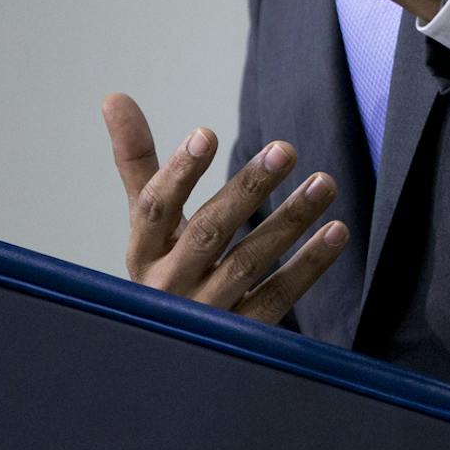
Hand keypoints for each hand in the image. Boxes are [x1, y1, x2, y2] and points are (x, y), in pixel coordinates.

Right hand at [101, 92, 346, 322]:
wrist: (175, 353)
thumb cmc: (164, 267)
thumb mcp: (148, 223)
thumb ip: (137, 161)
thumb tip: (113, 97)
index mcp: (142, 253)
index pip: (153, 209)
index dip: (178, 172)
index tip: (207, 133)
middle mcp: (168, 286)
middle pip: (208, 233)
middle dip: (247, 191)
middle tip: (286, 149)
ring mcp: (205, 315)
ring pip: (248, 264)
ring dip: (289, 221)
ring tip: (324, 181)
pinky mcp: (242, 336)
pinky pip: (278, 298)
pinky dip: (309, 265)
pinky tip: (336, 231)